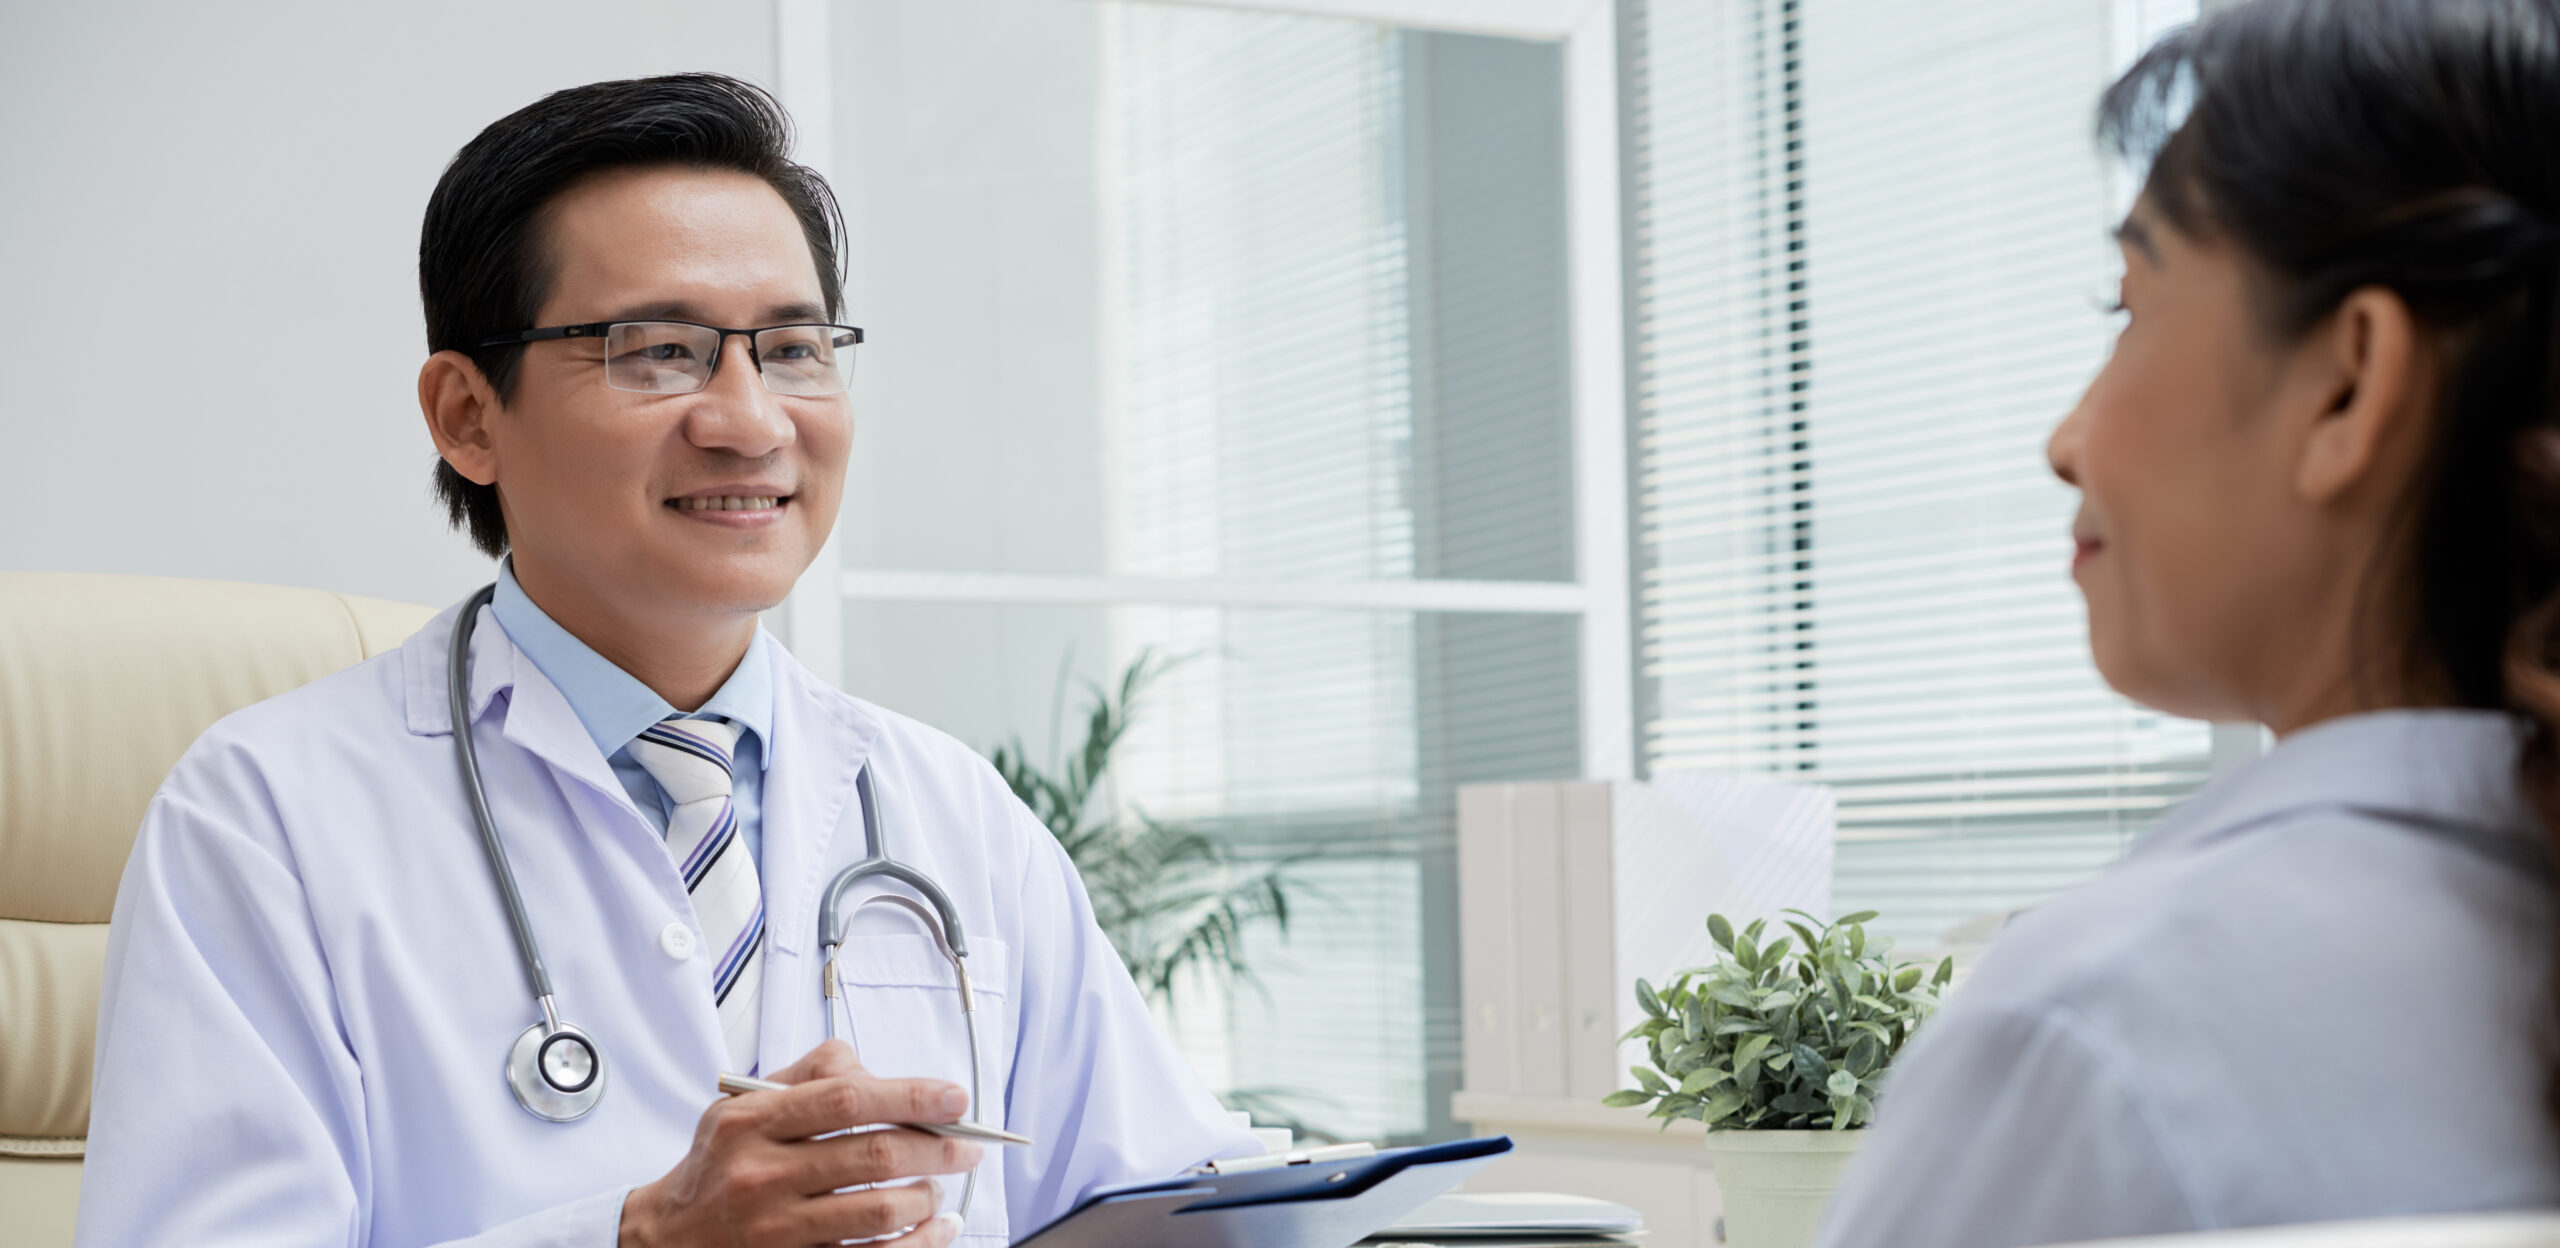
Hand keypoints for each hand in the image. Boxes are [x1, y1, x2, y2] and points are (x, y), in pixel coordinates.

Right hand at [620, 1040, 983, 1247]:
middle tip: (968, 1144)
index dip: (911, 1094)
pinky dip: (918, 1243)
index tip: (955, 1097)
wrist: (667, 1237)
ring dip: (928, 1196)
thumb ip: (807, 1074)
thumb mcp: (742, 1104)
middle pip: (875, 1155)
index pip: (847, 1099)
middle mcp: (763, 1175)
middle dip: (938, 1147)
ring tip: (939, 1186)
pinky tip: (937, 1228)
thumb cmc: (719, 1164)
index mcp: (752, 1123)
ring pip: (880, 1211)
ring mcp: (777, 1229)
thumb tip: (876, 1071)